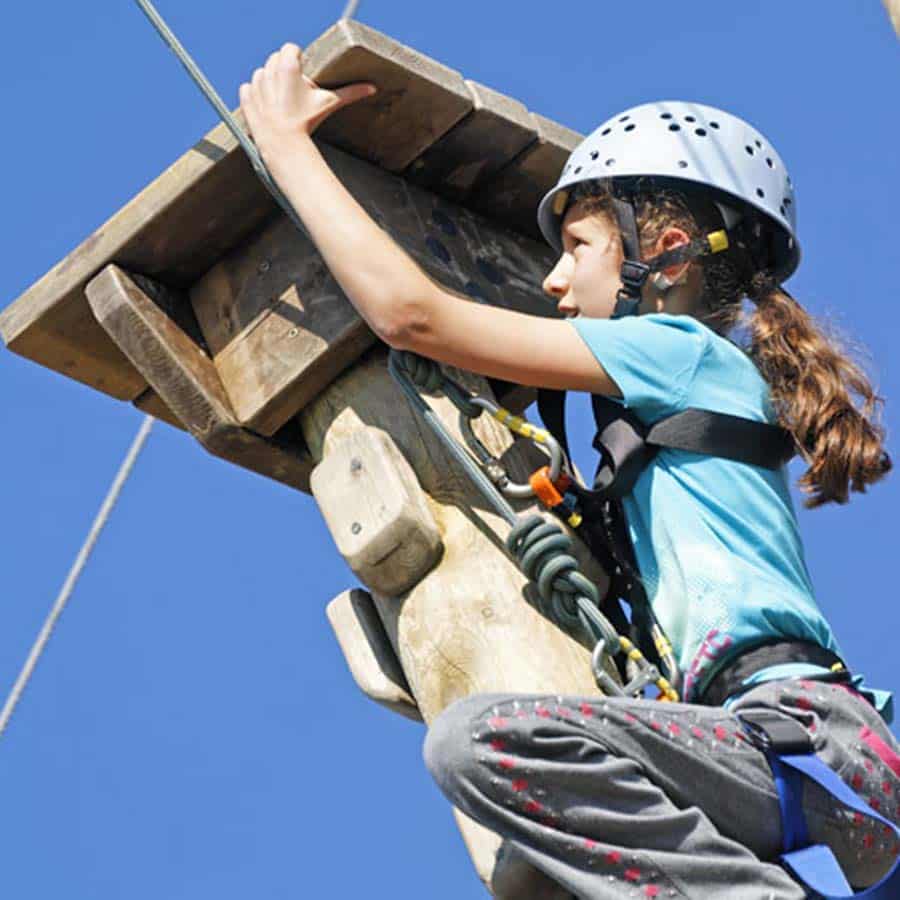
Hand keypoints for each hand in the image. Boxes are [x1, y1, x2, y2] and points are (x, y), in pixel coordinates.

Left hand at [239, 43, 375, 158]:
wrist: (284, 145)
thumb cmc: (307, 124)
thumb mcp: (328, 104)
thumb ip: (350, 93)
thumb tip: (372, 88)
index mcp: (289, 66)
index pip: (291, 49)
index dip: (298, 61)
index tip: (302, 75)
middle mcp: (269, 71)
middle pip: (275, 59)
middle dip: (284, 72)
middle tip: (294, 92)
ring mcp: (256, 84)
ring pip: (261, 72)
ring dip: (270, 82)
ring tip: (281, 101)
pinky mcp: (247, 98)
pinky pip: (247, 87)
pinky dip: (255, 94)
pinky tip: (267, 106)